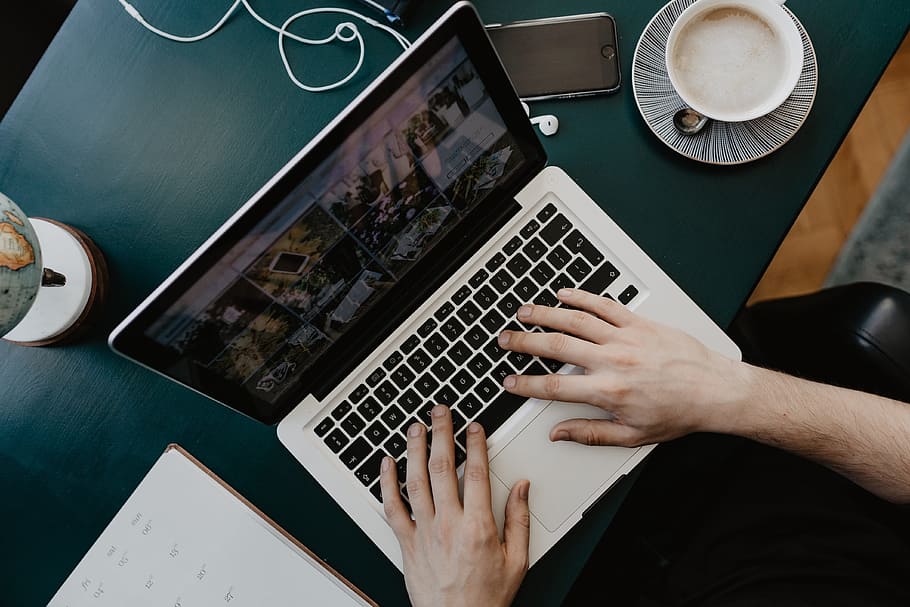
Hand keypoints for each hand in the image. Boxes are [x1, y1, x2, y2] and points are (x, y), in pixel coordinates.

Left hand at [380, 406, 530, 606]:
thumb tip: (522, 488)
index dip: (476, 444)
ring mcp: (423, 533)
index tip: (474, 427)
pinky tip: (385, 464)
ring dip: (414, 450)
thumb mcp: (517, 561)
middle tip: (440, 412)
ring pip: (415, 481)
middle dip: (442, 434)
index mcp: (478, 527)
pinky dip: (386, 483)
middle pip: (443, 468)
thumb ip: (519, 520)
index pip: (477, 473)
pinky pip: (392, 508)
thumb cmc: (485, 599)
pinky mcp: (406, 544)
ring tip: (415, 428)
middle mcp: (448, 525)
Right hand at [498, 288, 747, 446]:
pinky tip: (564, 294)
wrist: (716, 391)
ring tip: (524, 313)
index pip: (555, 387)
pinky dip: (582, 297)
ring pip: (576, 320)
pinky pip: (605, 306)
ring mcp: (626, 338)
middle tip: (506, 340)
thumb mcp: (633, 435)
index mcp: (609, 391)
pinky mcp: (639, 324)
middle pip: (557, 346)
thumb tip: (560, 433)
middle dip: (525, 343)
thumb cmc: (679, 413)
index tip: (510, 381)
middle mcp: (613, 361)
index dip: (526, 384)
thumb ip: (591, 433)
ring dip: (546, 314)